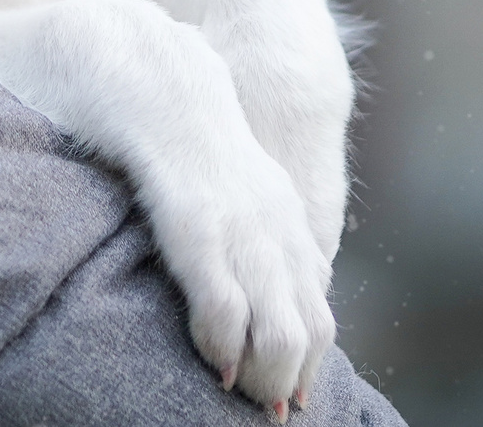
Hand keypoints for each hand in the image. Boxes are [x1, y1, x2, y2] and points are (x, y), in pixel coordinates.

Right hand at [144, 126, 334, 418]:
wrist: (162, 87)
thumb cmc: (193, 147)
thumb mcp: (247, 192)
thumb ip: (268, 240)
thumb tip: (287, 287)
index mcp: (287, 227)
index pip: (319, 314)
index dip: (310, 366)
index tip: (294, 400)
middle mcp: (277, 233)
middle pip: (310, 332)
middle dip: (289, 383)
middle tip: (265, 410)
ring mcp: (242, 233)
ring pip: (282, 331)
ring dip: (265, 378)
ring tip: (240, 395)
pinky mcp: (198, 228)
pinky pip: (227, 306)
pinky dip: (226, 348)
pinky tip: (214, 365)